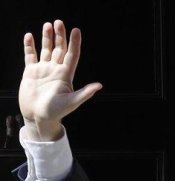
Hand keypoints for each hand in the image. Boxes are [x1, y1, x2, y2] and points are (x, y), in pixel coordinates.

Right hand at [18, 19, 101, 140]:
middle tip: (59, 22)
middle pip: (59, 49)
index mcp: (66, 75)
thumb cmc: (56, 112)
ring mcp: (43, 70)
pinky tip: (30, 36)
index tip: (76, 30)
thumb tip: (99, 85)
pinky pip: (30, 56)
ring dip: (47, 38)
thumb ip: (85, 93)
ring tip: (48, 25)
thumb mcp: (72, 102)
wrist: (38, 118)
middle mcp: (55, 70)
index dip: (74, 43)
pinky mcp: (31, 73)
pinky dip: (30, 46)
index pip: (72, 55)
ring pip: (46, 50)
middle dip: (60, 36)